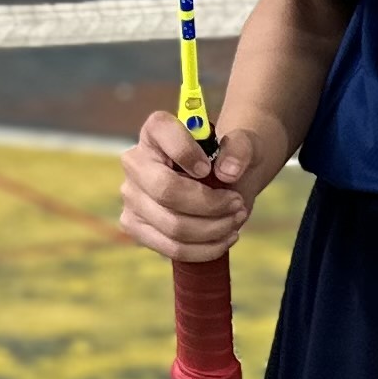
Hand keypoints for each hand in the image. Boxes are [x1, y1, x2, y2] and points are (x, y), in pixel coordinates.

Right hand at [116, 110, 262, 260]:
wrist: (223, 182)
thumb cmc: (228, 159)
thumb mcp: (245, 145)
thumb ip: (240, 148)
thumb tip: (228, 171)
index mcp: (156, 130)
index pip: (162, 132)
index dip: (187, 152)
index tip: (211, 168)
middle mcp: (136, 161)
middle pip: (166, 190)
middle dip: (210, 204)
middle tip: (237, 203)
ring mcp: (132, 196)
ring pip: (172, 225)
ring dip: (213, 228)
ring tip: (236, 219)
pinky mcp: (136, 226)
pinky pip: (171, 247)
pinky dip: (204, 248)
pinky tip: (224, 237)